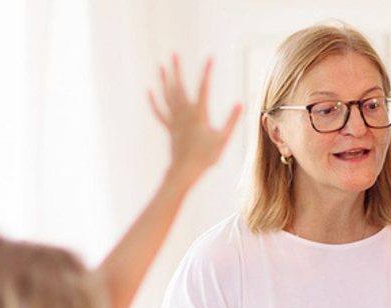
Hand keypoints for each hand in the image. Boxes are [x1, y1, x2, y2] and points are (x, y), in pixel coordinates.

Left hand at [149, 55, 242, 184]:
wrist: (185, 170)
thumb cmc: (206, 157)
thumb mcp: (223, 139)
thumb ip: (231, 121)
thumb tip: (240, 104)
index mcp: (198, 114)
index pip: (204, 88)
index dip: (207, 72)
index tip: (210, 58)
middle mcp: (184, 114)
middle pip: (178, 87)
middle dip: (176, 70)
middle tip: (174, 54)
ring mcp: (175, 120)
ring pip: (167, 96)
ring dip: (164, 80)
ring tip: (162, 66)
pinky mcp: (170, 127)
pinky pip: (160, 112)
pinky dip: (154, 102)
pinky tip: (150, 90)